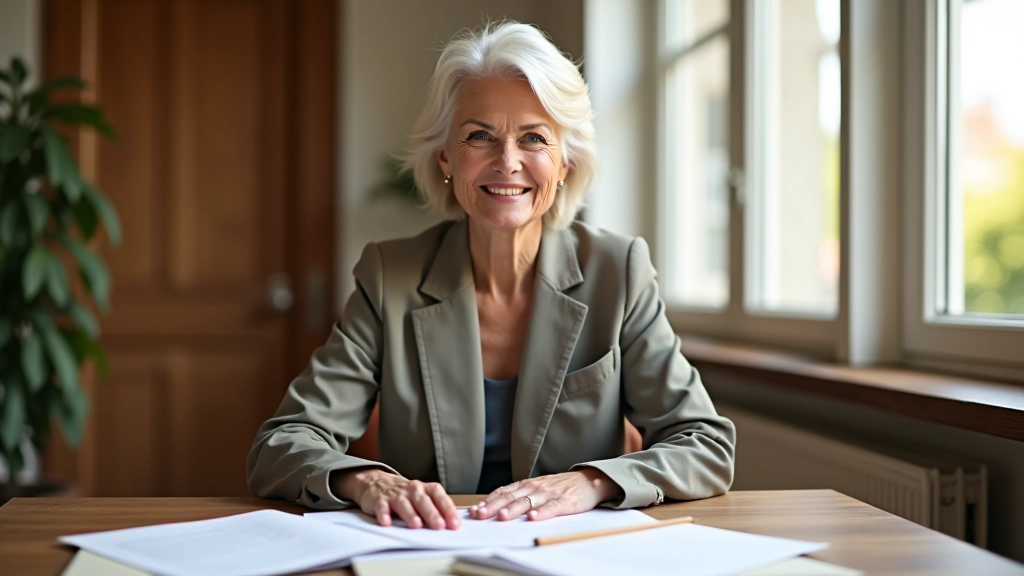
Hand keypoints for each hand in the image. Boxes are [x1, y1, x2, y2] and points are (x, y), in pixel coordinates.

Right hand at [331, 468, 460, 529]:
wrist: (377, 482)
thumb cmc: (405, 494)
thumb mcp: (422, 497)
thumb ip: (435, 508)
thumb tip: (451, 525)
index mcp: (425, 489)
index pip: (439, 496)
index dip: (447, 509)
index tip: (454, 523)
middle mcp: (412, 490)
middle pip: (423, 500)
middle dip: (432, 513)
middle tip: (439, 525)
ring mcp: (395, 495)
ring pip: (404, 503)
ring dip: (410, 514)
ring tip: (416, 525)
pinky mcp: (379, 500)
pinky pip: (382, 507)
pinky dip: (384, 514)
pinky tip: (386, 522)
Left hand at [468, 468, 623, 521]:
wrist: (588, 480)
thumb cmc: (560, 487)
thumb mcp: (537, 487)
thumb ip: (519, 495)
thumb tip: (496, 507)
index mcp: (527, 485)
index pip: (503, 492)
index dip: (488, 501)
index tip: (475, 509)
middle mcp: (535, 487)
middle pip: (511, 497)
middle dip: (493, 506)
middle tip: (480, 514)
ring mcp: (549, 494)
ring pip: (528, 502)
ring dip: (513, 509)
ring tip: (502, 517)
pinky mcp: (564, 502)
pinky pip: (551, 508)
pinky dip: (541, 513)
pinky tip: (533, 518)